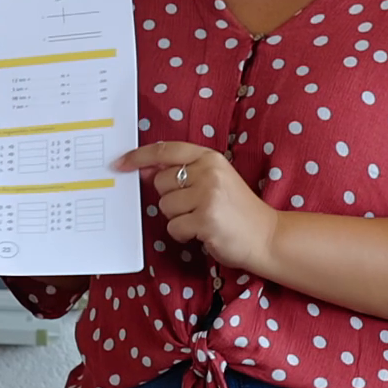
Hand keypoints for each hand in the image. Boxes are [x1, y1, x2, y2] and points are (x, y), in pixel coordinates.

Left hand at [116, 142, 277, 273]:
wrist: (267, 236)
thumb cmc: (238, 211)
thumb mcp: (215, 181)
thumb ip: (184, 173)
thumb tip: (146, 170)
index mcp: (210, 158)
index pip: (166, 150)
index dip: (139, 157)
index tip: (120, 164)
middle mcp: (208, 172)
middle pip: (160, 183)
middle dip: (171, 199)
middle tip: (196, 207)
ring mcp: (207, 195)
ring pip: (164, 206)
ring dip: (178, 218)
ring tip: (203, 220)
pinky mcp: (205, 219)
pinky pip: (174, 227)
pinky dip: (184, 235)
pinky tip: (204, 233)